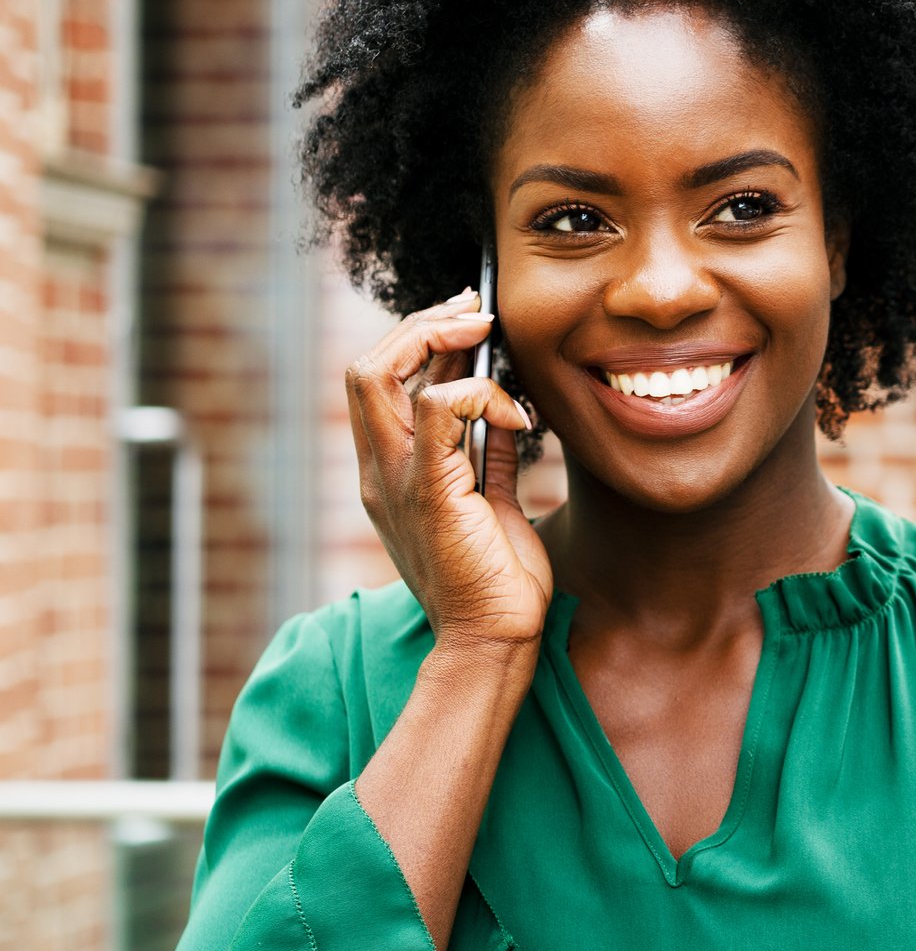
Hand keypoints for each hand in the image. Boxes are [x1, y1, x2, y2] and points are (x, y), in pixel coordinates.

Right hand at [345, 287, 550, 650]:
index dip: (418, 341)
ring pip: (377, 374)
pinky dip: (476, 392)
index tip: (469, 322)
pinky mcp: (428, 492)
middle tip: (475, 310)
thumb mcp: (492, 502)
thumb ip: (485, 454)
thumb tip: (503, 411)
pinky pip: (433, 409)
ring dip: (434, 337)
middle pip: (365, 367)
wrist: (496, 640)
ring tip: (486, 331)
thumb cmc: (499, 580)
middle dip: (419, 324)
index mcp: (389, 473)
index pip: (380, 385)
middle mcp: (379, 472)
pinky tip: (515, 414)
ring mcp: (394, 481)